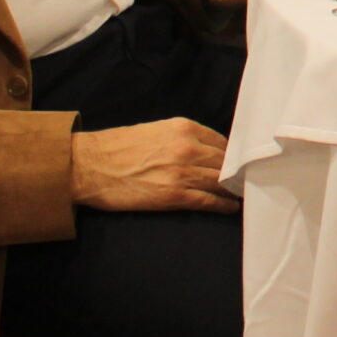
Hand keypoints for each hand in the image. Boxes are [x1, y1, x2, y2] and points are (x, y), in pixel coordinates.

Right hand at [68, 118, 238, 212]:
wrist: (89, 165)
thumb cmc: (119, 147)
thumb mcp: (157, 129)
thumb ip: (184, 137)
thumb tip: (207, 149)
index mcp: (184, 128)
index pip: (223, 141)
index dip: (234, 155)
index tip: (241, 163)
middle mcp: (187, 147)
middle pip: (225, 161)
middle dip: (237, 172)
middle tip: (247, 180)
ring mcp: (182, 172)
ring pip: (219, 181)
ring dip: (232, 190)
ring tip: (241, 195)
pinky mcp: (173, 195)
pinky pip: (207, 201)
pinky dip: (222, 205)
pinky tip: (230, 208)